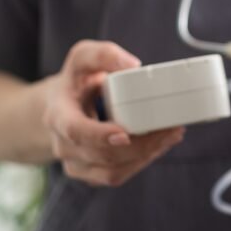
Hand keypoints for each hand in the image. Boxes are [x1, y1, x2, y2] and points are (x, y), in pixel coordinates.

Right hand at [42, 40, 184, 186]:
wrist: (62, 105)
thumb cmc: (76, 81)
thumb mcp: (83, 57)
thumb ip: (104, 55)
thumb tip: (132, 66)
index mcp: (59, 115)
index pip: (76, 131)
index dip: (100, 136)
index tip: (125, 134)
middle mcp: (64, 144)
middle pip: (102, 155)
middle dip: (140, 145)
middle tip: (170, 128)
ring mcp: (75, 163)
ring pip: (112, 171)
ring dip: (146, 155)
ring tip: (171, 135)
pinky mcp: (90, 172)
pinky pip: (116, 175)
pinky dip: (141, 162)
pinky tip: (160, 146)